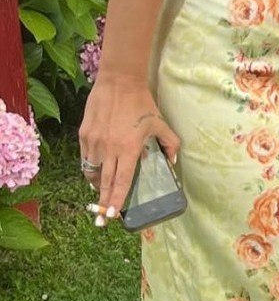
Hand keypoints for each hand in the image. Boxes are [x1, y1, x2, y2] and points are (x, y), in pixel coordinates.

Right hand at [80, 78, 180, 220]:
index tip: (112, 215)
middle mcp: (109, 148)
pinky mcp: (84, 134)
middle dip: (103, 202)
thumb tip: (173, 161)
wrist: (118, 81)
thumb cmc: (140, 103)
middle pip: (105, 182)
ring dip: (97, 184)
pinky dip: (90, 167)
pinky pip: (86, 158)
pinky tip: (96, 171)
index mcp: (128, 148)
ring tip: (102, 192)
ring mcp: (94, 141)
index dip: (117, 199)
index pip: (121, 181)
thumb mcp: (159, 122)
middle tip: (101, 218)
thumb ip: (170, 143)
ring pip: (92, 171)